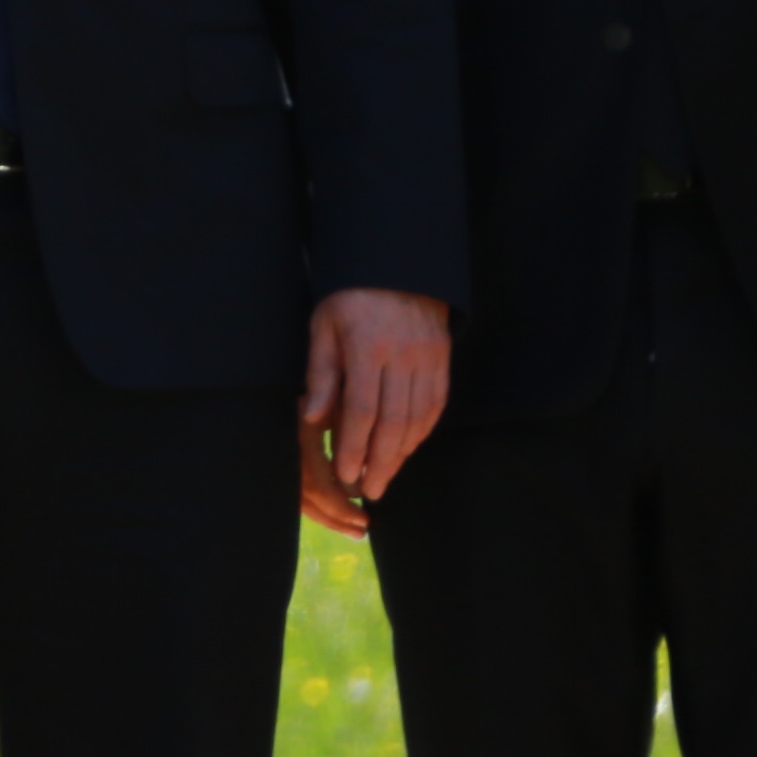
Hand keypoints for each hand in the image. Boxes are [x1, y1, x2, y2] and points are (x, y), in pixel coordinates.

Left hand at [296, 286, 451, 520]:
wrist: (396, 266)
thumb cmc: (348, 298)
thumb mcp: (323, 326)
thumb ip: (321, 373)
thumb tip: (314, 418)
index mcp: (367, 346)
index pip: (362, 409)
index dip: (355, 446)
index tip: (345, 474)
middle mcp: (403, 355)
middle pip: (394, 421)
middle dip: (381, 462)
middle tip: (369, 491)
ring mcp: (428, 358)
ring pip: (419, 418)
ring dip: (402, 453)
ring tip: (385, 477)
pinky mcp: (443, 360)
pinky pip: (436, 405)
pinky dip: (421, 433)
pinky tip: (406, 449)